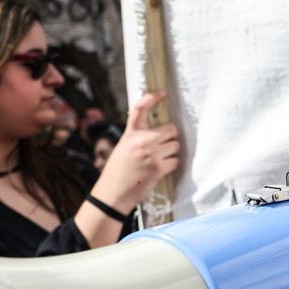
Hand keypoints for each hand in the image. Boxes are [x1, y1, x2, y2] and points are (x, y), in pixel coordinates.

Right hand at [90, 91, 179, 211]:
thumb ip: (138, 138)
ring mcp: (151, 154)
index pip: (140, 108)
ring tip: (160, 159)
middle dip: (170, 138)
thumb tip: (159, 132)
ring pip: (176, 145)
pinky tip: (161, 169)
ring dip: (172, 152)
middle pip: (171, 130)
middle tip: (162, 146)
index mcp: (130, 134)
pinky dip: (172, 165)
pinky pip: (176, 160)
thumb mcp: (123, 148)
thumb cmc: (118, 173)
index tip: (162, 93)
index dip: (152, 97)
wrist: (113, 194)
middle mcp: (141, 141)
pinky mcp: (158, 168)